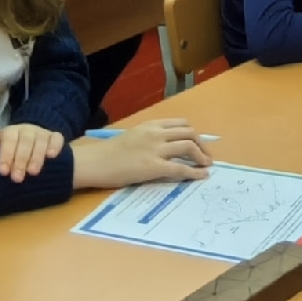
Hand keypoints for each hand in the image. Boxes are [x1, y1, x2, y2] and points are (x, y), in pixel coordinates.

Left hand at [0, 122, 66, 183]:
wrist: (32, 133)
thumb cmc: (12, 145)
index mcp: (11, 132)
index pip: (8, 140)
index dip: (6, 155)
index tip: (3, 172)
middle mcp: (27, 131)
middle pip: (25, 142)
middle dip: (20, 160)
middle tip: (17, 178)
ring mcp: (42, 133)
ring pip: (41, 141)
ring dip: (37, 157)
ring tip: (33, 173)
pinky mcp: (55, 137)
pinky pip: (57, 138)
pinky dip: (55, 146)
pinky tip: (52, 156)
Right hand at [72, 118, 212, 188]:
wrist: (95, 162)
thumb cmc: (110, 152)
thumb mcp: (133, 136)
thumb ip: (150, 138)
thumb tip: (166, 147)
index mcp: (151, 125)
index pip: (181, 124)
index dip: (194, 133)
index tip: (199, 143)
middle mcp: (156, 133)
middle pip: (189, 133)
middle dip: (202, 144)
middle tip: (206, 156)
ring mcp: (156, 149)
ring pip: (188, 146)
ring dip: (202, 156)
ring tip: (206, 166)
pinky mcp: (154, 167)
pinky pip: (181, 168)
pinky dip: (195, 172)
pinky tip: (201, 176)